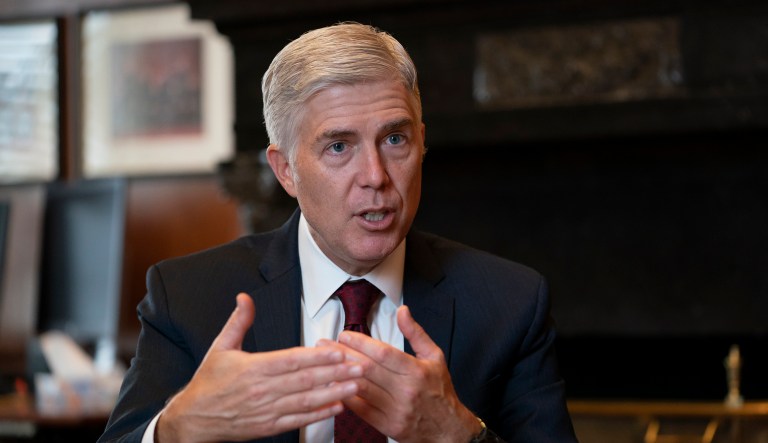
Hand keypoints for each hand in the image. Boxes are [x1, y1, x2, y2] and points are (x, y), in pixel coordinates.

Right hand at [156, 293, 362, 442]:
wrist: (192, 419)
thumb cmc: (209, 382)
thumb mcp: (220, 347)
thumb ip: (238, 322)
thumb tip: (245, 297)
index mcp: (253, 368)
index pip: (291, 360)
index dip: (317, 357)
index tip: (339, 351)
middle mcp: (262, 390)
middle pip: (305, 380)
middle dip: (335, 373)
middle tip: (360, 366)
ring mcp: (266, 410)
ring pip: (305, 401)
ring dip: (334, 393)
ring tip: (356, 386)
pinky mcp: (268, 426)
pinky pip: (298, 420)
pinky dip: (319, 415)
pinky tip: (338, 407)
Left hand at [319, 305, 481, 442]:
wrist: (448, 429)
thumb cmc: (440, 391)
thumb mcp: (434, 357)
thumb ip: (416, 333)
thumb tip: (402, 310)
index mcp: (417, 371)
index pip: (383, 353)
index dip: (361, 342)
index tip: (344, 334)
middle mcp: (406, 390)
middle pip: (368, 369)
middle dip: (343, 354)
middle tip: (325, 345)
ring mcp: (396, 410)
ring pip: (362, 389)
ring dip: (340, 374)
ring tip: (325, 363)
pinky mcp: (387, 426)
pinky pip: (361, 409)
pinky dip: (346, 396)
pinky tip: (335, 385)